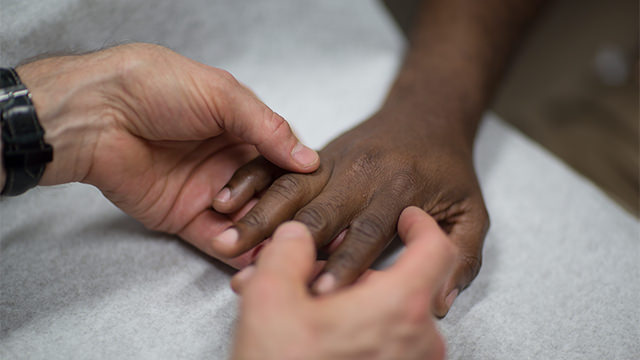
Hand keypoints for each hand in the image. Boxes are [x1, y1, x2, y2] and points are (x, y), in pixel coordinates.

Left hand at [14, 43, 318, 265]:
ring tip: (281, 246)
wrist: (97, 113)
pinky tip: (254, 256)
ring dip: (262, 233)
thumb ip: (268, 128)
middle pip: (267, 193)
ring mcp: (206, 191)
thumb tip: (310, 160)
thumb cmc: (157, 89)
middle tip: (297, 226)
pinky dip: (234, 248)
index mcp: (240, 128)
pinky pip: (214, 237)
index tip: (315, 191)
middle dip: (281, 210)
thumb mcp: (222, 96)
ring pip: (244, 219)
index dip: (297, 176)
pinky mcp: (182, 216)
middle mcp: (227, 161)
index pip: (280, 158)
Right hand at [210, 103, 488, 315]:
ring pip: (290, 190)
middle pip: (318, 213)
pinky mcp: (318, 155)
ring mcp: (335, 161)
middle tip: (253, 272)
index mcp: (400, 189)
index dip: (343, 264)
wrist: (427, 113)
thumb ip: (461, 254)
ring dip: (258, 217)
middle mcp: (362, 174)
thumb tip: (441, 300)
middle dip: (285, 245)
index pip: (367, 232)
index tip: (319, 292)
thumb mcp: (473, 211)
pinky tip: (226, 201)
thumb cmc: (449, 169)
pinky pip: (279, 167)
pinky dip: (251, 182)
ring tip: (227, 242)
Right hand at [231, 207, 456, 359]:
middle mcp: (419, 339)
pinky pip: (388, 342)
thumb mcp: (270, 300)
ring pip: (389, 314)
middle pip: (400, 282)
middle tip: (310, 273)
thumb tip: (296, 234)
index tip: (408, 217)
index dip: (422, 225)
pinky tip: (317, 334)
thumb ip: (287, 252)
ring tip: (301, 308)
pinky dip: (358, 330)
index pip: (436, 249)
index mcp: (400, 308)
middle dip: (354, 271)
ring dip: (349, 303)